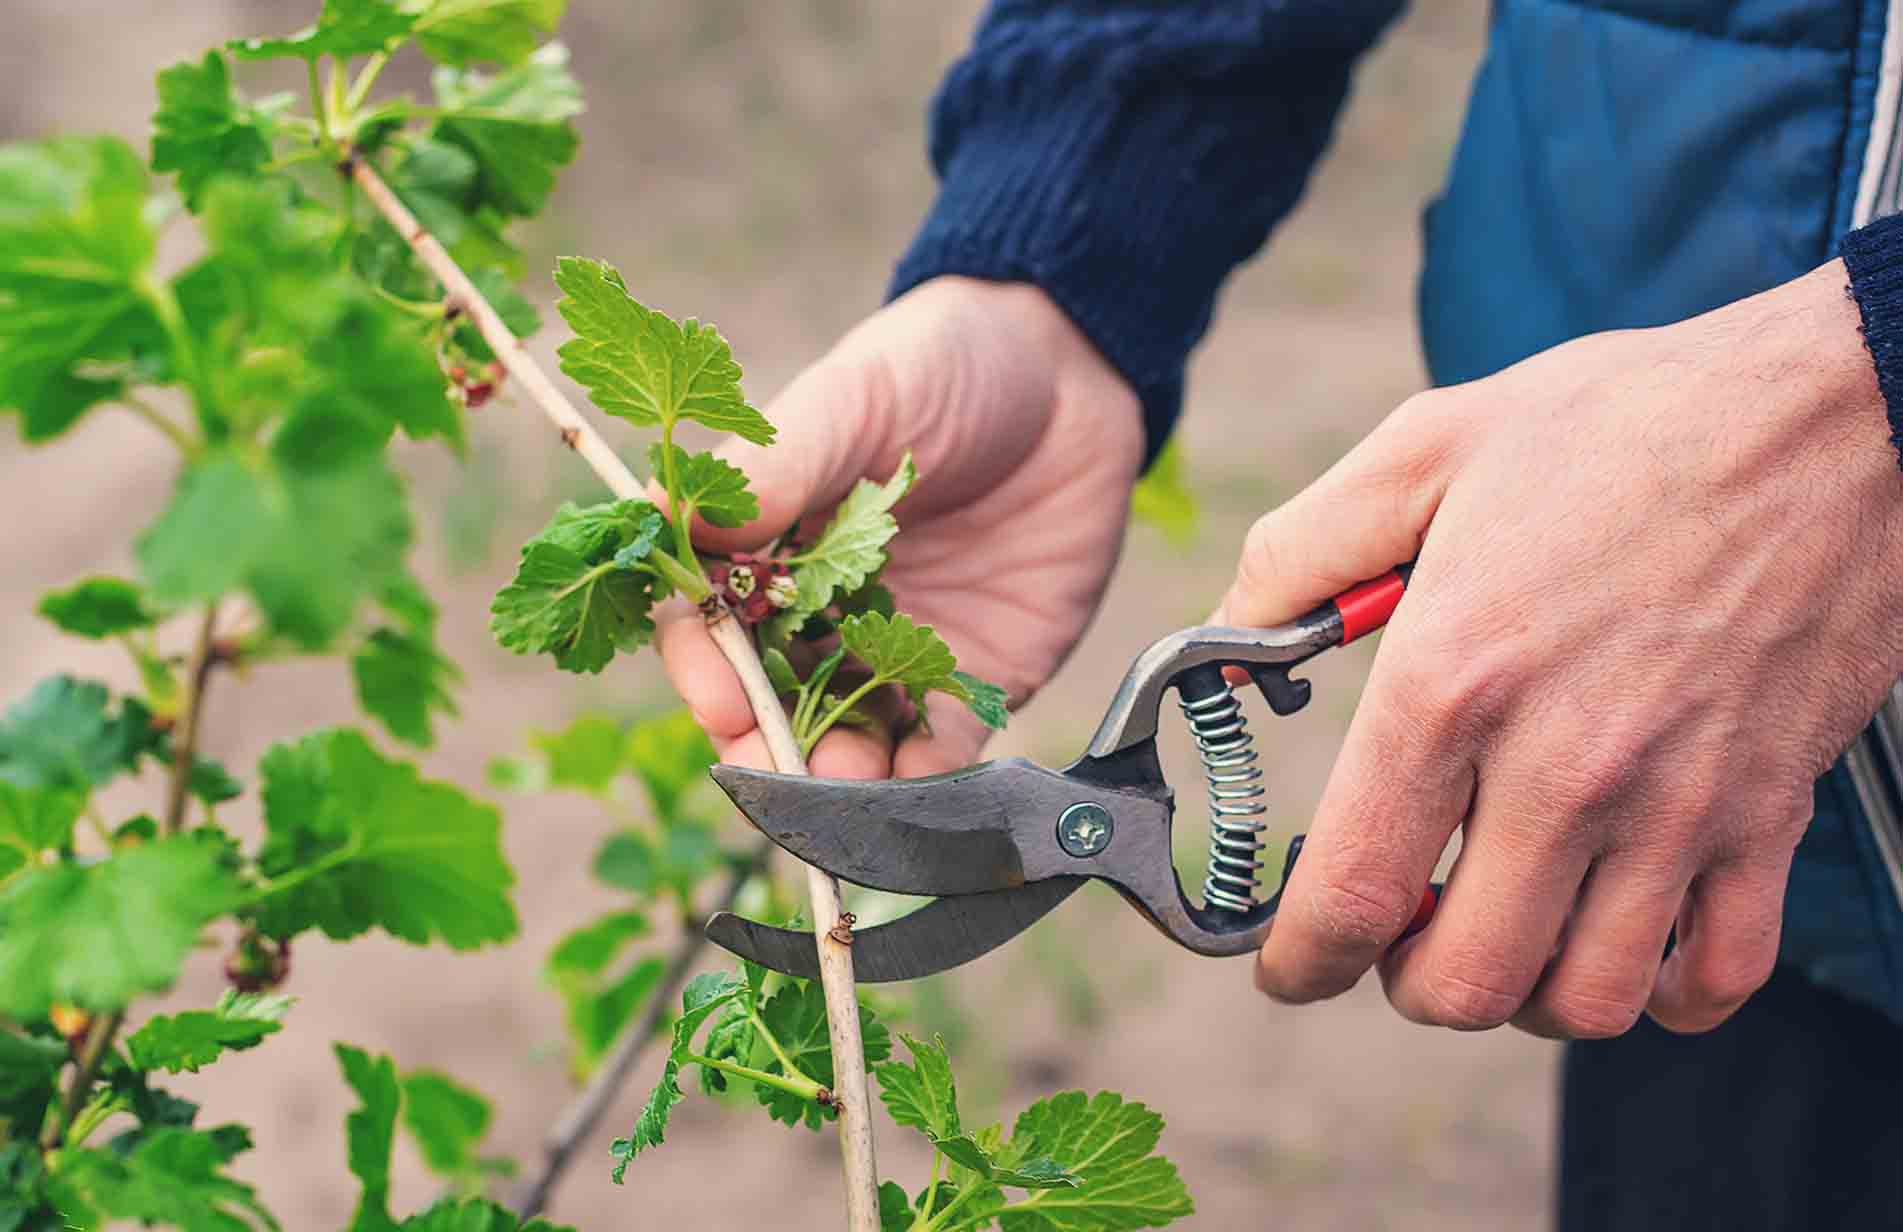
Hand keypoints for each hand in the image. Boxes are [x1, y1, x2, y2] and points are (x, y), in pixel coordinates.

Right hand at [657, 276, 1143, 779]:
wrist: (1074, 376)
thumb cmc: (944, 366)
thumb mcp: (854, 398)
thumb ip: (776, 464)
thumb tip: (673, 519)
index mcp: (771, 547)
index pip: (711, 628)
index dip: (706, 668)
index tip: (719, 694)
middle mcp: (824, 612)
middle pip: (770, 703)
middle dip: (763, 746)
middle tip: (771, 770)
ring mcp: (898, 651)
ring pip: (848, 740)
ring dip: (837, 779)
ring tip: (843, 789)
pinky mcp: (976, 677)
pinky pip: (940, 748)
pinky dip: (923, 781)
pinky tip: (916, 791)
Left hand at [1225, 260, 1902, 1036]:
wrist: (1827, 414)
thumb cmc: (1620, 425)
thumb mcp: (1422, 451)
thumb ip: (1299, 553)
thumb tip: (1225, 639)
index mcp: (1452, 682)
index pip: (1354, 891)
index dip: (1301, 959)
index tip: (1288, 967)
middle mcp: (1563, 767)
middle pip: (1464, 979)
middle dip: (1404, 981)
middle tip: (1396, 932)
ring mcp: (1678, 804)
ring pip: (1585, 1001)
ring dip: (1523, 995)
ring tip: (1501, 930)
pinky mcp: (1769, 814)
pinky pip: (1717, 976)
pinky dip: (1661, 992)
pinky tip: (1621, 937)